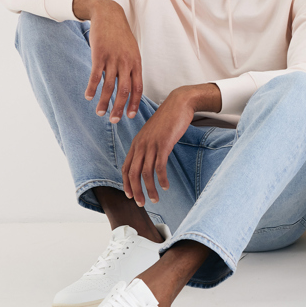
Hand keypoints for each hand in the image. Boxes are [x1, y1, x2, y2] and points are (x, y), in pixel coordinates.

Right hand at [74, 0, 142, 122]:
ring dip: (104, 102)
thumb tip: (129, 85)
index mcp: (136, 63)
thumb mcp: (132, 51)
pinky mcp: (99, 55)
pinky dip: (91, 88)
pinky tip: (88, 97)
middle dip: (119, 108)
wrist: (109, 15)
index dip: (134, 103)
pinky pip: (95, 76)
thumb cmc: (121, 35)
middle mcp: (126, 63)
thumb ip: (131, 67)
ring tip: (100, 113)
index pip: (138, 88)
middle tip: (115, 121)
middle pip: (124, 91)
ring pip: (109, 86)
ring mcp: (113, 59)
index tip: (129, 115)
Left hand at [121, 84, 219, 205]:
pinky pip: (159, 166)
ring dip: (150, 189)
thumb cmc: (168, 119)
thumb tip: (149, 160)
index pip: (126, 167)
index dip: (126, 183)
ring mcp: (151, 144)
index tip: (130, 195)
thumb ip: (149, 146)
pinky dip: (161, 179)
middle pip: (133, 173)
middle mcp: (140, 145)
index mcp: (136, 143)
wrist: (179, 104)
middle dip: (136, 191)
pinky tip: (166, 186)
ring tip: (156, 199)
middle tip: (141, 203)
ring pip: (146, 173)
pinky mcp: (163, 144)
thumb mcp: (153, 133)